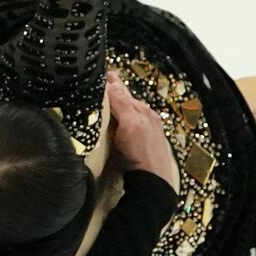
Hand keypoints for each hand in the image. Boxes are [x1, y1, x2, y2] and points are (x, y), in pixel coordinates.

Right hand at [105, 71, 178, 190]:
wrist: (153, 183)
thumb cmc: (141, 153)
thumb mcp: (130, 125)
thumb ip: (122, 103)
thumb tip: (111, 83)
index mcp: (142, 110)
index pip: (122, 91)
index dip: (111, 82)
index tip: (103, 73)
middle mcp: (146, 118)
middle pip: (127, 101)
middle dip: (115, 92)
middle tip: (104, 82)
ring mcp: (147, 131)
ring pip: (130, 113)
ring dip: (119, 105)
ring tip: (109, 100)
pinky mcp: (144, 144)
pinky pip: (131, 125)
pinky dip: (123, 119)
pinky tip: (120, 124)